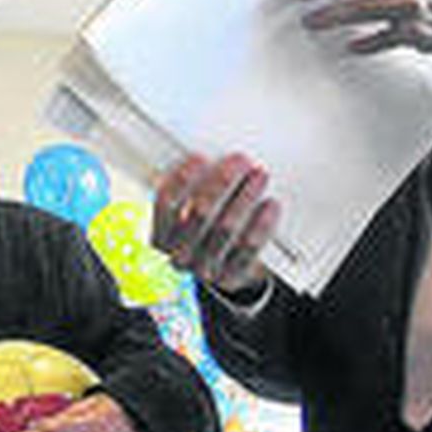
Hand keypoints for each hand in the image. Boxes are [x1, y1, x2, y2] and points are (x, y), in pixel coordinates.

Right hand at [152, 153, 278, 293]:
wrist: (226, 272)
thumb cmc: (206, 233)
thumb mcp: (187, 216)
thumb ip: (189, 191)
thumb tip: (208, 155)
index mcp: (161, 236)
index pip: (166, 202)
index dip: (182, 178)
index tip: (200, 157)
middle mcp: (179, 255)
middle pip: (200, 213)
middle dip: (222, 181)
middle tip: (240, 160)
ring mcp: (205, 269)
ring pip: (226, 227)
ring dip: (246, 196)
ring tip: (259, 175)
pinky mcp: (232, 276)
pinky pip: (249, 247)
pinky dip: (262, 223)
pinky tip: (270, 205)